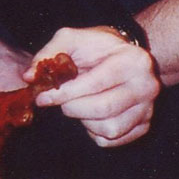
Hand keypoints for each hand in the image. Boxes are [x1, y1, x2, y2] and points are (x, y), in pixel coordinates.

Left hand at [27, 26, 159, 146]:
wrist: (126, 56)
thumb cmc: (98, 47)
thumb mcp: (73, 39)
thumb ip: (49, 53)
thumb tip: (29, 77)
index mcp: (132, 60)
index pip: (95, 83)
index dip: (64, 93)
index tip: (42, 97)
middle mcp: (147, 85)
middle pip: (103, 109)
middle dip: (73, 108)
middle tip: (61, 102)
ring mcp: (148, 108)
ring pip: (109, 129)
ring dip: (84, 121)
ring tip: (80, 105)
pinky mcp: (144, 125)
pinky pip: (112, 140)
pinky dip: (95, 132)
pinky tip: (92, 114)